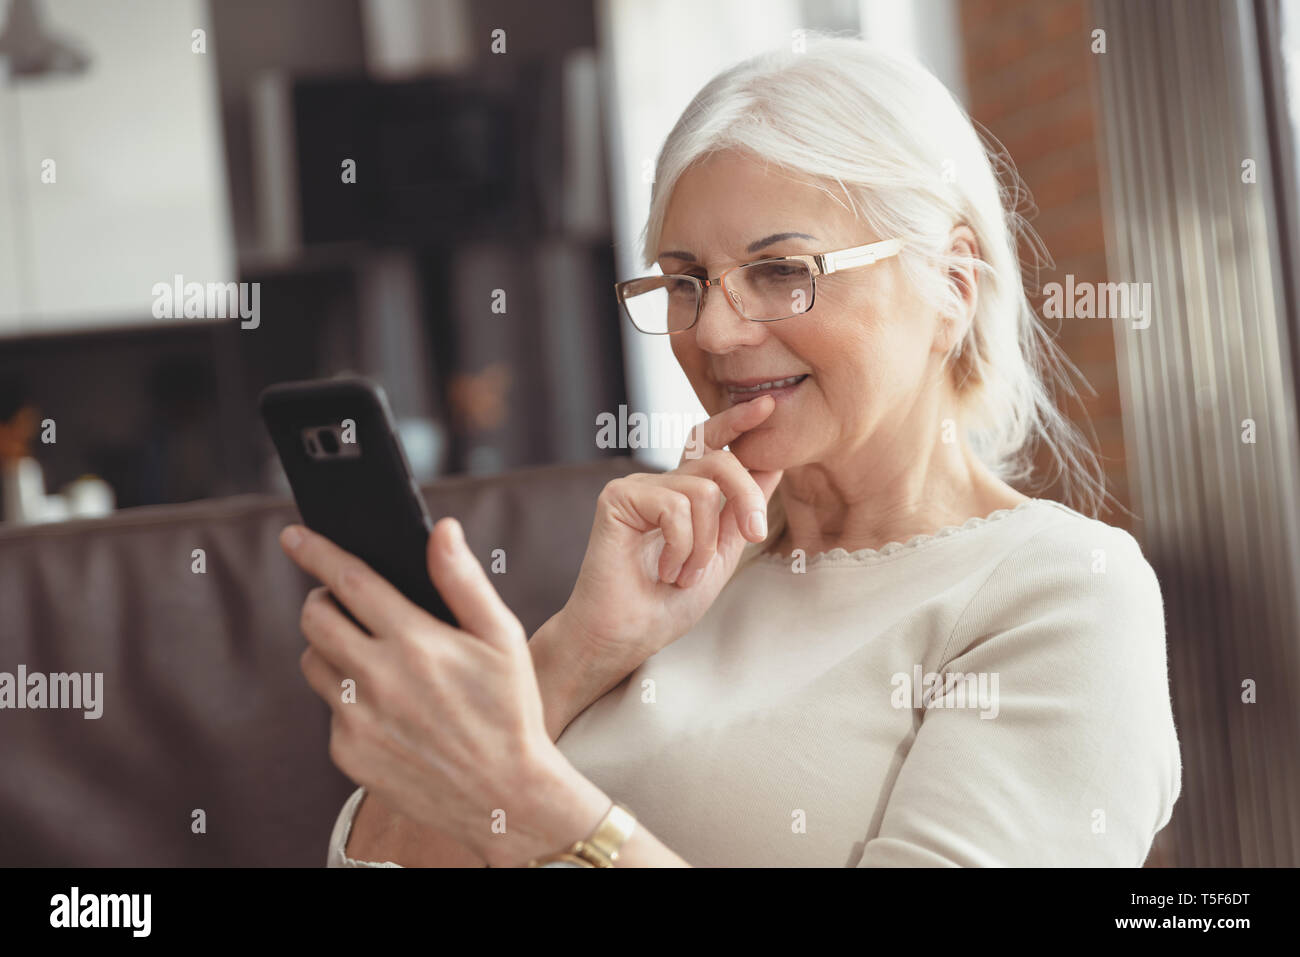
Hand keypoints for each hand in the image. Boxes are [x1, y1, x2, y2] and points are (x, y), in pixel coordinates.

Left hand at [281, 517, 608, 866]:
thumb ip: (464, 580)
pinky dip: (347, 700)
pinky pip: (329, 711)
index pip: (348, 580)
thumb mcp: (502, 638)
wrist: (504, 797)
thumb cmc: (510, 710)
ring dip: (330, 649)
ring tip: (369, 657)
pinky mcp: (347, 753)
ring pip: (313, 662)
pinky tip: (388, 708)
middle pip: (315, 618)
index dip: (316, 551)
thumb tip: (442, 530)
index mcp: (415, 640)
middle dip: (320, 600)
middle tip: (342, 602)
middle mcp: (377, 677)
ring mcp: (357, 718)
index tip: (294, 535)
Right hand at [543, 396, 782, 705]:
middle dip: (747, 496)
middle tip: (755, 534)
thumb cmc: (665, 606)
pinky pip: (675, 508)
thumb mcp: (721, 557)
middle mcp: (660, 486)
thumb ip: (741, 514)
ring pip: (703, 492)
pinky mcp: (617, 498)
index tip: (767, 404)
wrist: (625, 636)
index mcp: (683, 495)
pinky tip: (665, 571)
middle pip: (719, 459)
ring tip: (684, 575)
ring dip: (706, 545)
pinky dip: (681, 547)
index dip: (737, 422)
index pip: (711, 444)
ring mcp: (637, 488)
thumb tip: (771, 466)